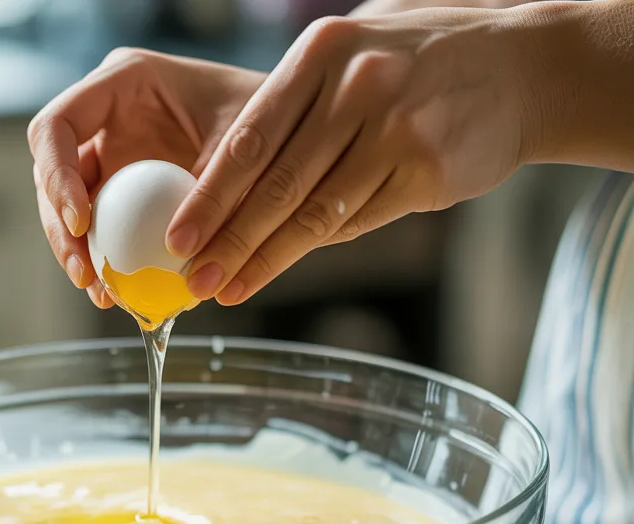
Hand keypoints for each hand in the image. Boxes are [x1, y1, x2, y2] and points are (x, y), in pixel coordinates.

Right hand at [28, 48, 264, 307]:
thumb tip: (183, 253)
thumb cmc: (273, 116)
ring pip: (68, 207)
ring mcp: (113, 156)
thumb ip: (211, 189)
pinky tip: (116, 294)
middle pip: (51, 173)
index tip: (80, 224)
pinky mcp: (123, 191)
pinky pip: (100, 229)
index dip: (56, 176)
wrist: (292, 129)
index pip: (57, 126)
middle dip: (60, 229)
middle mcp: (107, 118)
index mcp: (123, 82)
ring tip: (101, 294)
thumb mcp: (244, 145)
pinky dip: (104, 262)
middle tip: (86, 275)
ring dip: (77, 253)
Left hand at [166, 9, 544, 304]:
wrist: (526, 67)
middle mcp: (353, 87)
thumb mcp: (354, 57)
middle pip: (272, 183)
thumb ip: (297, 109)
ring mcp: (391, 128)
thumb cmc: (424, 65)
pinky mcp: (423, 169)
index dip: (207, 195)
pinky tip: (279, 270)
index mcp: (321, 54)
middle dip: (225, 238)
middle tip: (191, 277)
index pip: (249, 138)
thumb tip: (232, 178)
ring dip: (262, 259)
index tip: (177, 235)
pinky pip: (356, 221)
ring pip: (311, 213)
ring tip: (225, 289)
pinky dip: (315, 249)